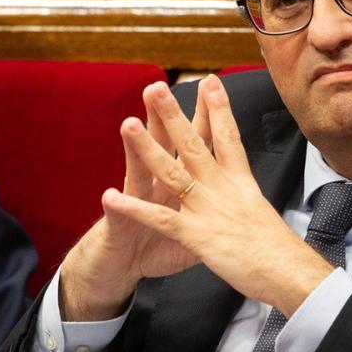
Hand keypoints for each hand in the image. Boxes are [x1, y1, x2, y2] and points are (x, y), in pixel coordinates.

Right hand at [59, 82, 199, 320]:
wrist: (121, 266)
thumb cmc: (158, 243)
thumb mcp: (196, 225)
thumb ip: (214, 207)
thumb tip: (242, 196)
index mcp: (182, 180)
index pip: (196, 142)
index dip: (206, 116)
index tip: (213, 85)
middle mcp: (157, 183)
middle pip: (164, 145)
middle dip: (165, 117)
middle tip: (161, 88)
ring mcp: (137, 201)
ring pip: (138, 171)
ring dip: (135, 150)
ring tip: (129, 125)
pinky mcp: (121, 226)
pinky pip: (121, 218)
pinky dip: (119, 209)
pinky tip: (109, 196)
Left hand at [99, 76, 332, 317]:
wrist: (288, 272)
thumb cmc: (280, 248)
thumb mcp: (262, 213)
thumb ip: (246, 198)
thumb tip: (246, 193)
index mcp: (241, 183)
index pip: (228, 137)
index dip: (218, 108)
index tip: (209, 81)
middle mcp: (223, 189)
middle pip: (195, 144)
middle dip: (174, 114)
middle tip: (157, 87)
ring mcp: (208, 210)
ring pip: (172, 172)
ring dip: (148, 148)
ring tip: (127, 124)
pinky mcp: (196, 235)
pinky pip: (159, 219)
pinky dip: (134, 209)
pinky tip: (112, 197)